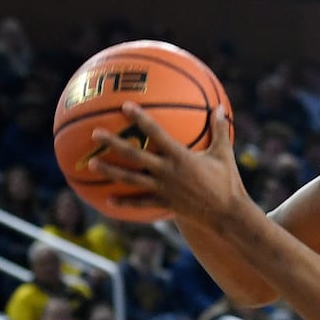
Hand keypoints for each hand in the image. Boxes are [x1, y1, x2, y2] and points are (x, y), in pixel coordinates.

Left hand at [87, 104, 246, 222]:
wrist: (226, 214)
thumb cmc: (227, 182)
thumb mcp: (224, 154)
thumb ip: (219, 129)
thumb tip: (220, 107)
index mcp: (180, 157)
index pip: (156, 133)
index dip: (140, 119)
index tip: (125, 106)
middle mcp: (167, 172)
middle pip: (134, 155)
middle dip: (113, 143)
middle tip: (95, 133)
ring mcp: (163, 189)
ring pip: (130, 179)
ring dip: (110, 171)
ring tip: (91, 163)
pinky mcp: (163, 204)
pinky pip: (140, 203)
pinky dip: (124, 203)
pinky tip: (108, 200)